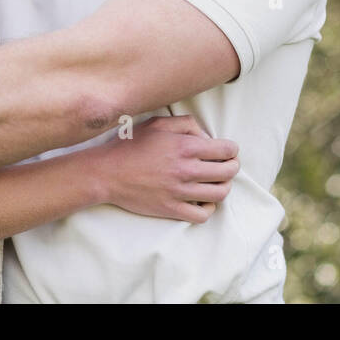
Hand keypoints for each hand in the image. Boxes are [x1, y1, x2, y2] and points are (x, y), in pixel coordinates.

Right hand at [93, 115, 239, 223]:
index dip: (232, 149)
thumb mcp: (157, 124)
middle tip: (227, 165)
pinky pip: (202, 215)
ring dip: (224, 187)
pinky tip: (203, 200)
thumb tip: (206, 137)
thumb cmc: (130, 145)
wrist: (106, 173)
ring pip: (219, 194)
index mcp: (185, 147)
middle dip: (232, 167)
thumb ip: (186, 124)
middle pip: (228, 172)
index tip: (228, 151)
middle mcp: (186, 170)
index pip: (227, 150)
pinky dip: (208, 208)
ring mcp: (179, 192)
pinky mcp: (171, 209)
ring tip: (216, 182)